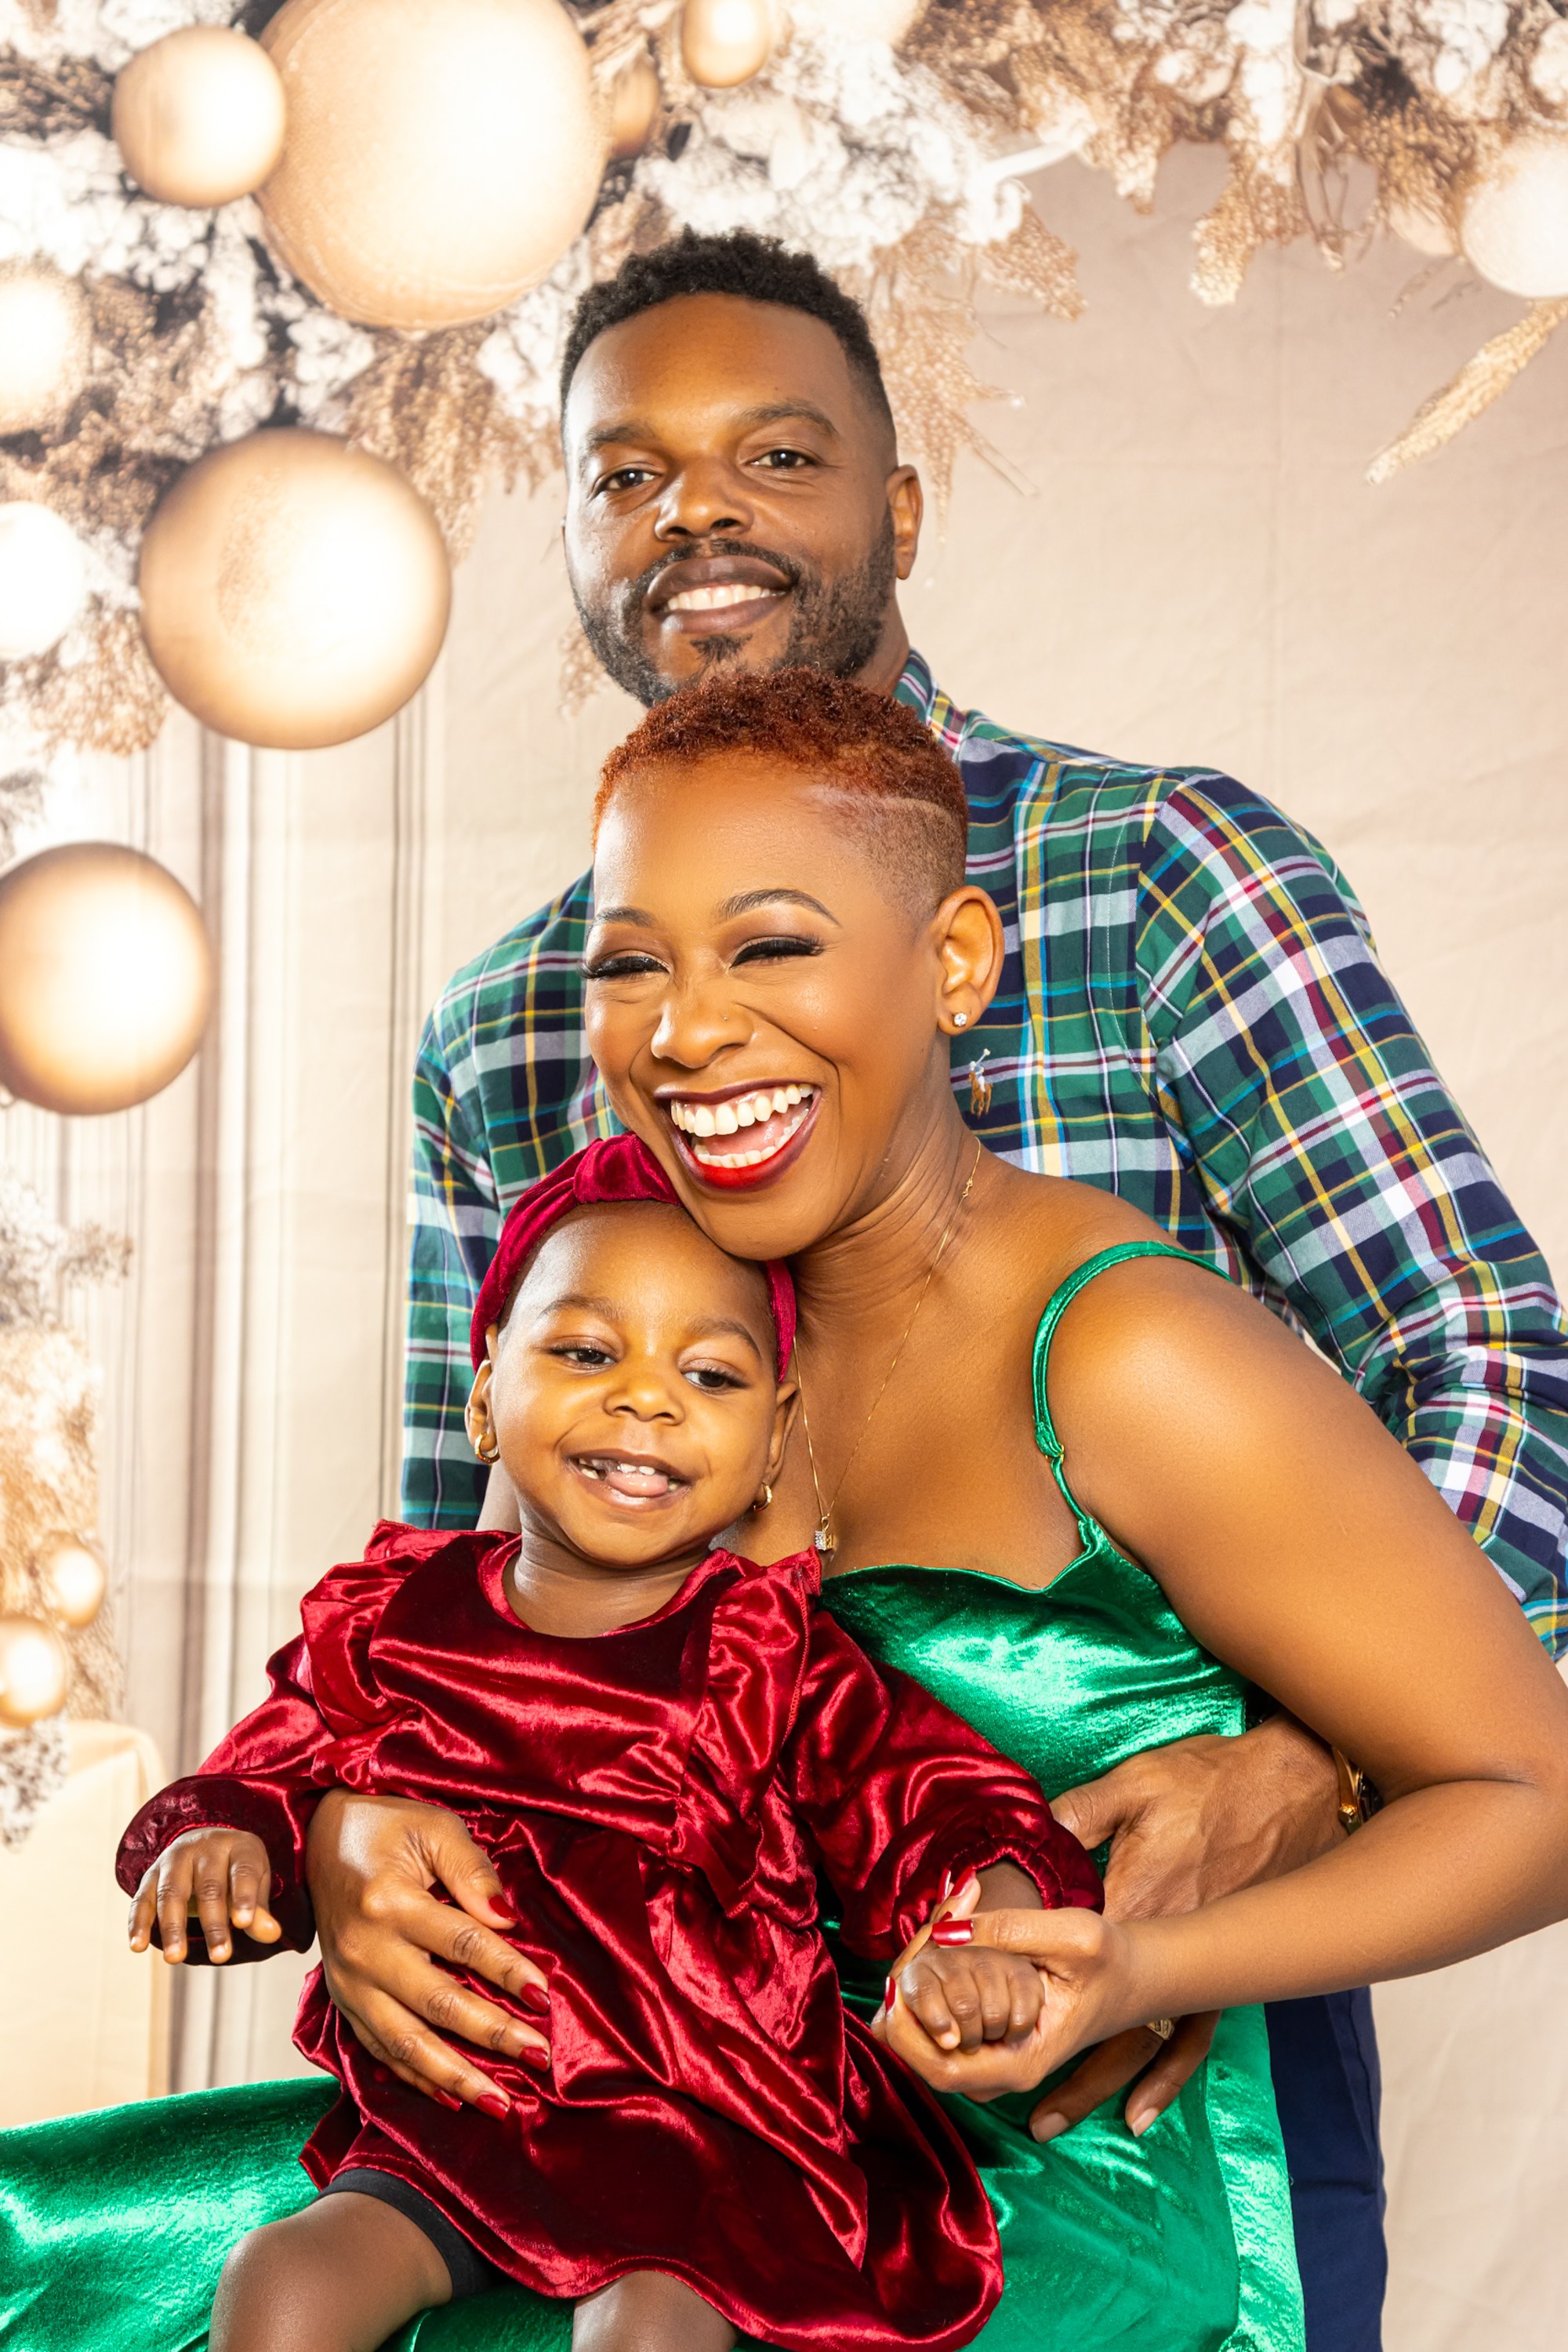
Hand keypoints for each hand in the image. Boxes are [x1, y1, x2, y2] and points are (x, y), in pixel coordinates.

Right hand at [128, 1826, 280, 1964]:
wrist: (205, 1844)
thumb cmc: (236, 1872)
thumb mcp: (255, 1885)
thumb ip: (259, 1911)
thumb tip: (271, 1935)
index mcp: (238, 1847)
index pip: (243, 1872)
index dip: (244, 1898)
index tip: (243, 1924)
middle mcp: (205, 1848)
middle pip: (209, 1887)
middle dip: (214, 1923)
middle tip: (221, 1956)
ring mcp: (174, 1859)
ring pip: (172, 1893)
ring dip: (173, 1927)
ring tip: (175, 1959)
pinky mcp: (150, 1876)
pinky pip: (142, 1899)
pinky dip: (138, 1923)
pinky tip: (137, 1946)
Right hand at [305, 1790, 550, 2111]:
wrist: (314, 1839)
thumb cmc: (384, 1827)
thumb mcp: (432, 1827)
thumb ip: (471, 1870)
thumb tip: (506, 1917)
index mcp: (389, 1903)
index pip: (462, 1943)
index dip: (507, 1971)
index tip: (546, 1996)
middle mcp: (365, 1951)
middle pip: (438, 2003)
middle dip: (492, 2035)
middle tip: (539, 2056)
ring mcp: (348, 1982)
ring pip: (407, 2043)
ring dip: (456, 2076)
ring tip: (501, 2102)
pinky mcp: (342, 2000)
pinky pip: (379, 2050)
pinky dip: (416, 2079)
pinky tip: (452, 2098)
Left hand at [878, 1904, 1145, 2106]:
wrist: (1135, 1977)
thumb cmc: (1108, 1959)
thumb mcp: (1070, 1932)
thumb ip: (1008, 1930)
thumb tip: (944, 1933)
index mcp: (1022, 2061)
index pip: (939, 2068)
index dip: (905, 2030)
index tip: (894, 1981)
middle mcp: (1004, 2074)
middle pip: (924, 2061)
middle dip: (901, 2011)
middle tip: (899, 1961)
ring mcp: (997, 2062)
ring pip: (930, 2048)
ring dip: (913, 2004)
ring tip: (917, 1953)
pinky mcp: (994, 2045)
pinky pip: (945, 2035)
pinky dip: (930, 2002)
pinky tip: (933, 1962)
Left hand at [1036, 1716, 1339, 2137]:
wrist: (1294, 1789)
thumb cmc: (1212, 1783)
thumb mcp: (1134, 1786)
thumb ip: (1079, 1815)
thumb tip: (1031, 1833)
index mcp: (1132, 1903)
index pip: (1061, 1956)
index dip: (1018, 1982)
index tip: (981, 2010)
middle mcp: (1161, 1949)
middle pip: (1099, 2024)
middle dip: (1054, 2067)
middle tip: (1014, 2106)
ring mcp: (1195, 1965)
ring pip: (1138, 2043)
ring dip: (1097, 2085)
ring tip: (1054, 2122)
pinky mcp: (1220, 1968)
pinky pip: (1193, 2038)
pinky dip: (1167, 2077)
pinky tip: (1143, 2111)